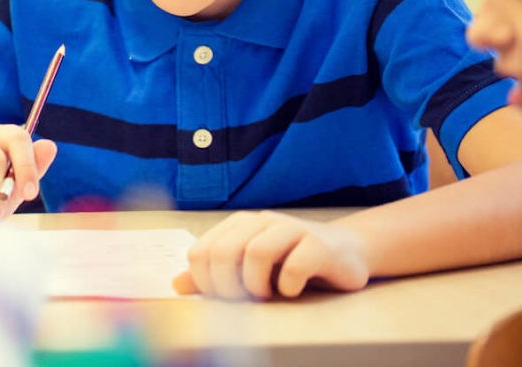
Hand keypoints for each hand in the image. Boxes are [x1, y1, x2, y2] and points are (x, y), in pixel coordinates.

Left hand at [173, 210, 369, 298]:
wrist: (345, 251)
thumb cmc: (291, 261)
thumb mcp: (249, 267)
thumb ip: (214, 274)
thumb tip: (176, 285)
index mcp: (238, 225)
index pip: (201, 252)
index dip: (204, 281)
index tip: (222, 297)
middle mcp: (261, 221)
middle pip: (224, 251)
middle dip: (228, 285)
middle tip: (244, 300)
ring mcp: (291, 229)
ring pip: (256, 253)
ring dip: (256, 284)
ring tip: (267, 295)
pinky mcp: (319, 245)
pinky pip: (295, 265)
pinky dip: (288, 286)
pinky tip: (291, 291)